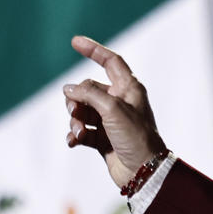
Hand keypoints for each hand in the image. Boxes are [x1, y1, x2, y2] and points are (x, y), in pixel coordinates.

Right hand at [62, 35, 167, 189]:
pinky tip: (74, 142)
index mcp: (129, 88)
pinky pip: (81, 130)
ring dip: (75, 120)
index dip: (94, 50)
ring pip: (81, 111)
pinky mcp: (102, 138)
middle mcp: (119, 101)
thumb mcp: (112, 109)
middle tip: (76, 111)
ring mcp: (110, 120)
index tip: (75, 41)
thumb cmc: (135, 137)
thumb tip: (69, 88)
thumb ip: (89, 94)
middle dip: (76, 99)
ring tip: (79, 133)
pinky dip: (75, 135)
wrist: (143, 172)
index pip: (111, 61)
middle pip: (87, 89)